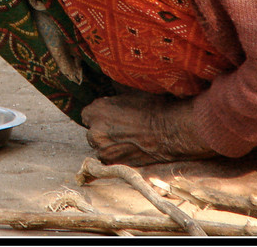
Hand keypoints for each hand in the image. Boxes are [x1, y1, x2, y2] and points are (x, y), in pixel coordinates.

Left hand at [81, 92, 214, 165]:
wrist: (170, 131)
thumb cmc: (152, 108)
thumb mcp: (128, 93)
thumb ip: (111, 97)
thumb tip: (107, 93)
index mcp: (95, 111)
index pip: (87, 114)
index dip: (99, 115)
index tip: (110, 116)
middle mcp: (95, 132)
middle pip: (93, 131)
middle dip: (103, 130)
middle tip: (122, 128)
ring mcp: (104, 150)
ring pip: (101, 146)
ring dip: (109, 144)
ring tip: (128, 139)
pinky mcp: (115, 164)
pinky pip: (109, 159)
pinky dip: (117, 155)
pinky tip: (131, 148)